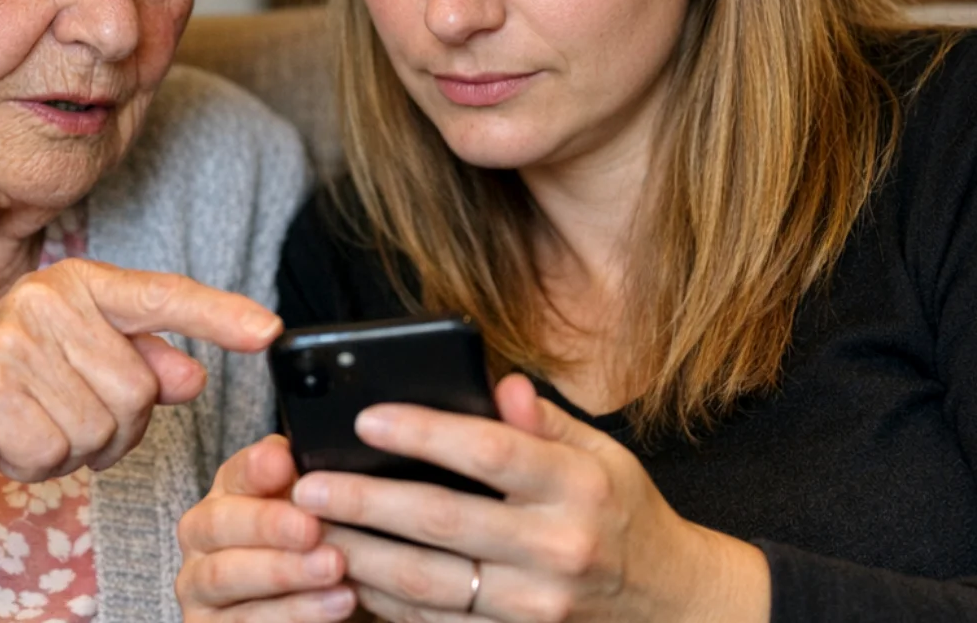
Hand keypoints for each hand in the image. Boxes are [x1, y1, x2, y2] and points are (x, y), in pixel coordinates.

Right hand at [0, 258, 282, 567]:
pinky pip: (55, 450)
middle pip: (138, 391)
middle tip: (62, 419)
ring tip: (32, 428)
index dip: (220, 315)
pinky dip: (37, 466)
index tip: (270, 332)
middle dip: (111, 428)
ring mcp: (14, 338)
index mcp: (77, 285)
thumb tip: (192, 375)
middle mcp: (47, 299)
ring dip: (72, 450)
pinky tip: (7, 444)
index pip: (163, 296)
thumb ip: (137, 366)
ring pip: (100, 426)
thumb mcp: (74, 370)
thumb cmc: (2, 391)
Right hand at [176, 435, 357, 621]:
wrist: (311, 608)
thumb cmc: (313, 552)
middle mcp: (200, 539)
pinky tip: (336, 603)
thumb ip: (310, 483)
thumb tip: (313, 455)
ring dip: (283, 572)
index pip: (233, 474)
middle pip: (218, 524)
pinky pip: (244, 622)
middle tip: (313, 528)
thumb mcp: (316, 513)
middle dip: (267, 524)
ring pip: (225, 576)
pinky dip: (293, 614)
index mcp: (226, 496)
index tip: (284, 464)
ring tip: (334, 568)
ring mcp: (197, 588)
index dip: (255, 469)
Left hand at [290, 375, 769, 621]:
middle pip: (443, 521)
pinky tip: (347, 572)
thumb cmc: (622, 513)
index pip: (490, 451)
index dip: (424, 432)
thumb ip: (542, 419)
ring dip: (359, 554)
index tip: (366, 418)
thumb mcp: (601, 454)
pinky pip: (435, 621)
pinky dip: (384, 599)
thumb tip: (499, 378)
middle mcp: (556, 547)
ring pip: (427, 581)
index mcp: (576, 486)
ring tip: (309, 529)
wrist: (670, 605)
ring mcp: (534, 603)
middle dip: (366, 501)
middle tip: (306, 483)